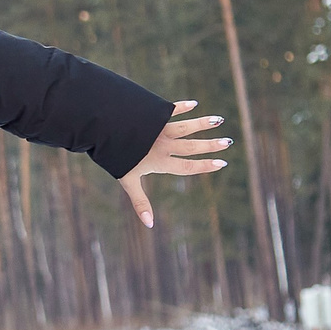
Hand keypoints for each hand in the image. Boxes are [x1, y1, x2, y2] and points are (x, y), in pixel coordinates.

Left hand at [121, 101, 228, 228]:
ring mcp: (159, 129)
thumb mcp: (127, 181)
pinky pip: (170, 110)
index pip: (187, 166)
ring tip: (219, 120)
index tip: (222, 163)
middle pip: (192, 146)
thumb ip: (140, 202)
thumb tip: (150, 225)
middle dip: (211, 145)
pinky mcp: (152, 115)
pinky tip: (193, 104)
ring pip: (186, 126)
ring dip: (202, 123)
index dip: (205, 166)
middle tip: (228, 142)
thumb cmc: (113, 158)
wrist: (102, 130)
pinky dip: (181, 107)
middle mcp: (163, 145)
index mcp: (159, 161)